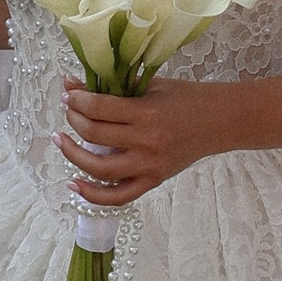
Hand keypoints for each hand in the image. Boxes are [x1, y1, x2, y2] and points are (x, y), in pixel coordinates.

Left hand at [57, 79, 225, 206]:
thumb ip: (117, 85)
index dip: (77, 100)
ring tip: (61, 142)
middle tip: (68, 111)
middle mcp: (146, 142)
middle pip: (95, 134)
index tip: (68, 95)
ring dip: (73, 156)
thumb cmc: (186, 98)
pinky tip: (74, 184)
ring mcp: (149, 165)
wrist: (220, 122)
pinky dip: (93, 195)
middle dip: (73, 120)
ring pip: (100, 169)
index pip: (99, 108)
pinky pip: (118, 196)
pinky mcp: (154, 181)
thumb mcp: (153, 85)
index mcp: (146, 112)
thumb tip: (73, 83)